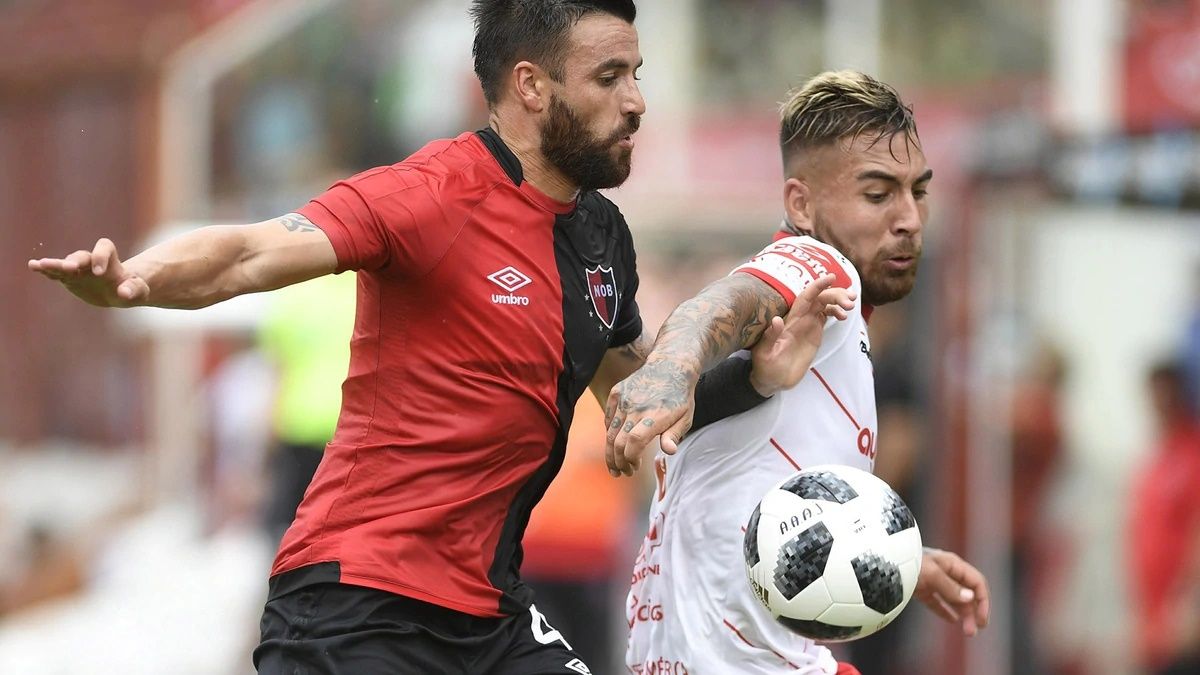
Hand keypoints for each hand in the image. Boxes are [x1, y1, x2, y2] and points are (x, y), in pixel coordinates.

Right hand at [28, 238, 147, 307]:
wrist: (119, 292)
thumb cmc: (132, 289)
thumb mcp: (139, 291)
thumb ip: (134, 289)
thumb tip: (123, 293)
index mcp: (111, 260)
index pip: (105, 248)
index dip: (101, 257)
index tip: (100, 273)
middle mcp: (93, 261)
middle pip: (82, 255)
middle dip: (75, 261)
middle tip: (70, 268)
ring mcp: (80, 269)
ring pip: (65, 263)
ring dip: (54, 264)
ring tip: (39, 264)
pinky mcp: (69, 278)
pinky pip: (56, 273)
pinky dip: (45, 270)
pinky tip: (33, 266)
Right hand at [604, 359, 692, 476]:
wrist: (670, 366)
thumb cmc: (680, 396)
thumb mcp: (685, 417)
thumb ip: (674, 435)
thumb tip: (668, 452)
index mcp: (655, 416)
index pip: (634, 442)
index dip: (630, 458)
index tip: (634, 467)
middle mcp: (636, 408)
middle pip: (618, 441)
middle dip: (618, 462)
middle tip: (624, 472)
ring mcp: (624, 399)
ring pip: (610, 432)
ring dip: (611, 452)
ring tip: (615, 466)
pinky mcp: (617, 393)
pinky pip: (608, 418)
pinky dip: (610, 433)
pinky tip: (616, 443)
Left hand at [748, 274, 856, 395]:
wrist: (773, 379)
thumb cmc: (766, 366)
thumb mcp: (765, 353)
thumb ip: (771, 337)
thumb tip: (776, 320)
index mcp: (789, 320)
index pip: (804, 297)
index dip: (817, 286)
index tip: (831, 277)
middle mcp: (799, 318)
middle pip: (820, 298)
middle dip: (835, 294)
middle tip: (850, 301)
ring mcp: (807, 324)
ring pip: (825, 304)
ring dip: (839, 301)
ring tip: (851, 305)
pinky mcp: (814, 332)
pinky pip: (826, 315)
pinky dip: (836, 312)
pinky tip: (843, 316)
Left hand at [914, 547, 989, 635]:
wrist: (880, 560)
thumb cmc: (908, 561)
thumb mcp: (931, 574)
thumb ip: (950, 587)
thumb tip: (970, 598)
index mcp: (952, 563)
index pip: (977, 582)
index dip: (983, 601)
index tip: (982, 619)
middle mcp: (945, 571)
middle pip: (967, 593)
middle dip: (973, 612)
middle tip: (972, 631)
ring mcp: (932, 580)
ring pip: (954, 599)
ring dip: (963, 614)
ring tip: (967, 632)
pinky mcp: (920, 588)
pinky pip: (937, 601)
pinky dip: (945, 611)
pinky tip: (952, 620)